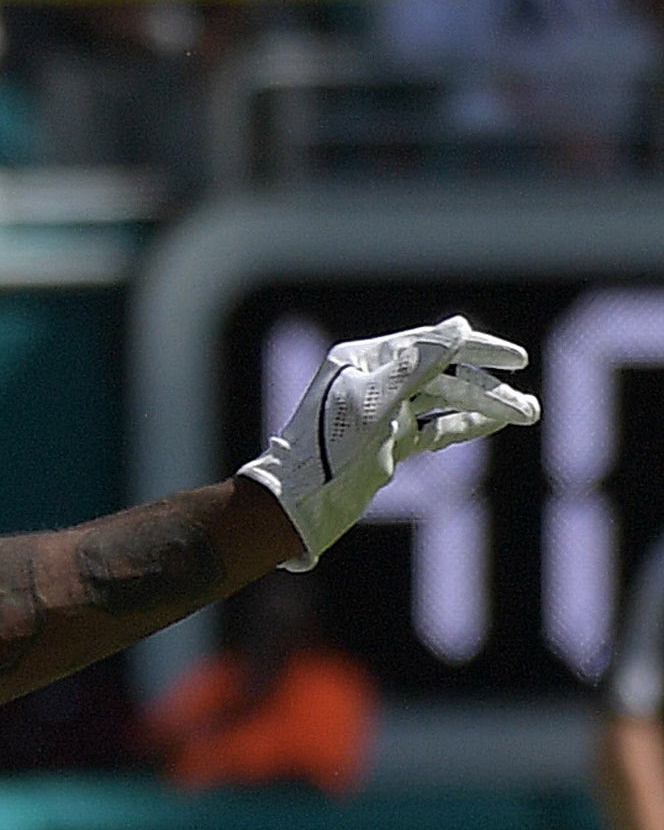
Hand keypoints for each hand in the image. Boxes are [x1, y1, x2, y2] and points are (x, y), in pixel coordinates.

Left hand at [237, 315, 539, 567]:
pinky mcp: (389, 440)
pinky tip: (495, 424)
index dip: (476, 350)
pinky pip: (435, 425)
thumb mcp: (375, 403)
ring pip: (444, 402)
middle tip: (530, 410)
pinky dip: (464, 424)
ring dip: (485, 407)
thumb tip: (459, 327)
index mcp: (364, 360)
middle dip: (488, 390)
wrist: (300, 502)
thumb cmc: (328, 449)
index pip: (431, 345)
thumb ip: (416, 365)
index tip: (518, 359)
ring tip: (529, 414)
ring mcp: (383, 410)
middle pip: (443, 376)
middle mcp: (374, 379)